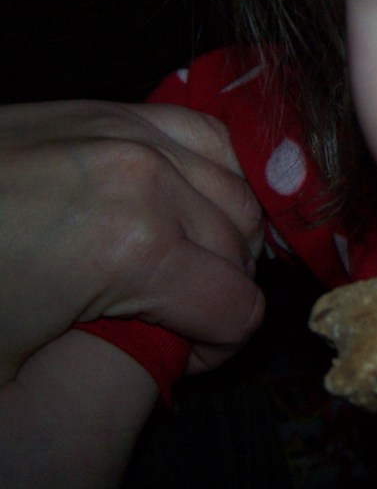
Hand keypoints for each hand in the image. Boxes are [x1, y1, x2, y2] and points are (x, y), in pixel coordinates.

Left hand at [0, 100, 264, 381]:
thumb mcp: (14, 379)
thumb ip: (127, 367)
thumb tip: (179, 342)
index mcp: (133, 247)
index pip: (238, 309)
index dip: (216, 349)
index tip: (176, 358)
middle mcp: (149, 177)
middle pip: (241, 250)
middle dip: (215, 296)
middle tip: (164, 321)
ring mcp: (133, 131)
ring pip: (238, 193)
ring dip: (223, 239)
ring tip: (176, 265)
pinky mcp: (114, 109)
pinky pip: (209, 138)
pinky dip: (217, 175)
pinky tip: (187, 203)